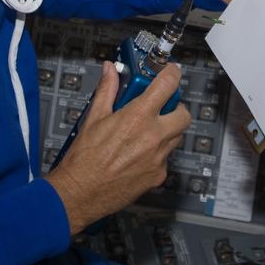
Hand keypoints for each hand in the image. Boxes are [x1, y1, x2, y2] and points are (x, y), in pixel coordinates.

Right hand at [46, 62, 190, 234]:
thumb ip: (107, 90)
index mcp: (138, 117)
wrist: (80, 192)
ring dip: (167, 131)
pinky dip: (156, 154)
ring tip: (144, 132)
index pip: (168, 85)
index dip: (172, 74)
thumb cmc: (84, 159)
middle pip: (183, 114)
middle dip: (176, 108)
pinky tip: (138, 155)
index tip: (171, 72)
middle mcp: (153, 137)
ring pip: (176, 137)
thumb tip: (110, 72)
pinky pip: (166, 159)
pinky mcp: (158, 176)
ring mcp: (158, 158)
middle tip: (161, 107)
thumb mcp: (94, 117)